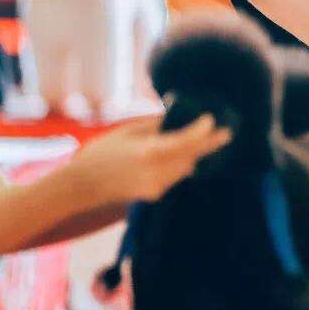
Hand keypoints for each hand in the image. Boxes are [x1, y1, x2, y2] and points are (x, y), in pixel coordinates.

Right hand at [70, 113, 232, 204]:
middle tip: (227, 132)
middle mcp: (155, 172)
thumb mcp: (126, 133)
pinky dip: (180, 164)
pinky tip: (176, 155)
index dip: (201, 131)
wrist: (80, 186)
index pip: (184, 142)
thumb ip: (154, 126)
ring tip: (204, 140)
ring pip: (186, 168)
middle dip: (209, 144)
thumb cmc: (99, 153)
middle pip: (192, 156)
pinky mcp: (154, 194)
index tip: (211, 120)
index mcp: (147, 152)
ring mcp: (155, 186)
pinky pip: (175, 176)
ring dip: (194, 154)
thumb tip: (176, 115)